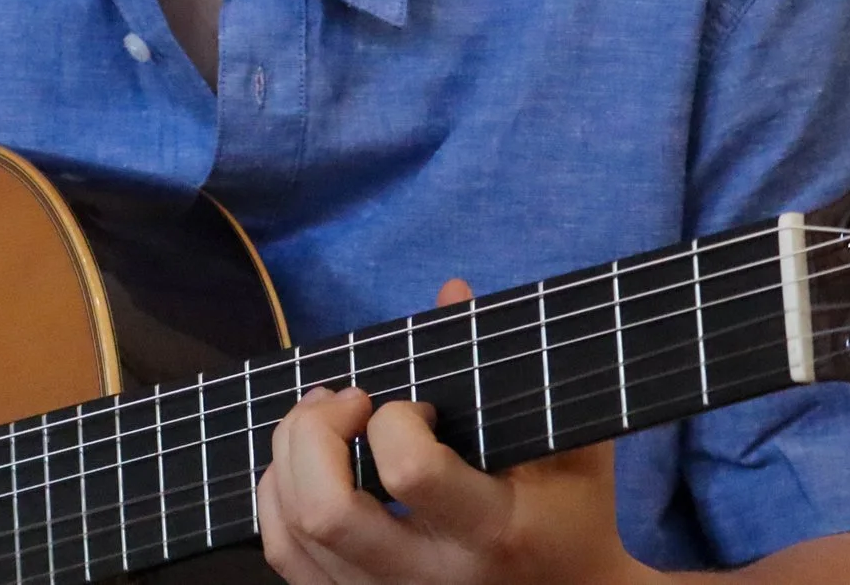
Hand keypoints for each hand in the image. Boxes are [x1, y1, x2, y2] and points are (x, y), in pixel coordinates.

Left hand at [257, 280, 650, 584]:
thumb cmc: (572, 511)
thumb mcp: (568, 440)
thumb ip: (508, 366)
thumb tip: (450, 292)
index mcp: (491, 530)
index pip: (409, 472)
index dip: (395, 418)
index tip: (416, 405)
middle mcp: (432, 576)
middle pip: (326, 511)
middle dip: (314, 433)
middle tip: (346, 400)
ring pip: (295, 532)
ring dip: (289, 455)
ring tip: (320, 419)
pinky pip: (286, 557)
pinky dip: (277, 498)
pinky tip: (301, 463)